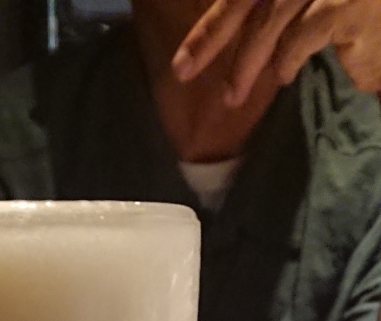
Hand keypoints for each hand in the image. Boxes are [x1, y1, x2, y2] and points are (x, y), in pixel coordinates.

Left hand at [172, 0, 380, 105]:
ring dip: (247, 61)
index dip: (212, 19)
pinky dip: (288, 56)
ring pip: (271, 17)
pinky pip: (305, 32)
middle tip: (183, 70)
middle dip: (211, 34)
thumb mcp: (302, 7)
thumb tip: (234, 33)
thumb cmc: (356, 8)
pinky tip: (284, 75)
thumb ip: (269, 10)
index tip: (182, 51)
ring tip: (233, 94)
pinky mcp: (346, 4)